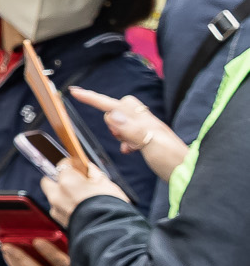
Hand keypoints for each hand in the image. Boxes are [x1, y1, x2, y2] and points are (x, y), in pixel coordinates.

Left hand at [0, 238, 83, 265]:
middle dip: (21, 259)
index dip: (49, 252)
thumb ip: (70, 246)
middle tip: (7, 245)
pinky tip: (11, 260)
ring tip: (5, 250)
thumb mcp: (83, 257)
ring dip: (15, 264)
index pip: (63, 264)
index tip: (37, 240)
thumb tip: (52, 228)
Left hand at [37, 158, 129, 223]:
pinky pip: (59, 210)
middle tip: (73, 182)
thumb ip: (93, 174)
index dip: (71, 164)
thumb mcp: (107, 184)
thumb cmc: (111, 207)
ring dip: (62, 195)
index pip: (62, 164)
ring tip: (80, 198)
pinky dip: (66, 207)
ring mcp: (56, 209)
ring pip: (53, 197)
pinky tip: (80, 209)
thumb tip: (87, 168)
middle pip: (49, 180)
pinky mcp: (59, 221)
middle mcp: (57, 194)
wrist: (111, 233)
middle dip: (58, 179)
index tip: (76, 166)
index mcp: (68, 182)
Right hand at [71, 86, 186, 180]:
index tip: (75, 91)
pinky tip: (129, 150)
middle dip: (110, 114)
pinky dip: (125, 140)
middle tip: (115, 134)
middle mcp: (146, 122)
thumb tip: (110, 113)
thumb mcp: (151, 145)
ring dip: (118, 129)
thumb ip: (131, 129)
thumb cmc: (173, 162)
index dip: (94, 98)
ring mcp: (148, 130)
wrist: (189, 174)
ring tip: (125, 144)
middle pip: (121, 105)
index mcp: (144, 121)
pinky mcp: (149, 140)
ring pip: (124, 119)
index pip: (114, 105)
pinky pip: (130, 133)